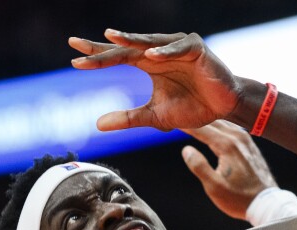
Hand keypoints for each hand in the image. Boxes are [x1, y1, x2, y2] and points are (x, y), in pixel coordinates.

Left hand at [69, 30, 248, 131]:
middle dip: (103, 47)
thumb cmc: (192, 107)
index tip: (73, 58)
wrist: (223, 108)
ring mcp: (176, 47)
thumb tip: (97, 124)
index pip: (117, 57)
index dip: (96, 56)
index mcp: (148, 64)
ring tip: (111, 38)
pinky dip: (166, 51)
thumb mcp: (155, 117)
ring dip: (131, 40)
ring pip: (149, 42)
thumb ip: (128, 118)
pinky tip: (151, 55)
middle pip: (126, 47)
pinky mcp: (195, 48)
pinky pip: (178, 48)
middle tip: (78, 46)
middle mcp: (159, 51)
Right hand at [181, 121, 277, 220]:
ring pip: (222, 122)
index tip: (172, 118)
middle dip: (195, 118)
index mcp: (227, 145)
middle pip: (211, 122)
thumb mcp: (214, 188)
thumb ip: (199, 167)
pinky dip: (219, 125)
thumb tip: (186, 149)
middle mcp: (237, 137)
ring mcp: (246, 139)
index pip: (201, 129)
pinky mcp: (250, 144)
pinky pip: (231, 127)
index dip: (185, 123)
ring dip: (207, 120)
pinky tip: (214, 126)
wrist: (266, 203)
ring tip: (194, 117)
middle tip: (180, 114)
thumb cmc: (239, 199)